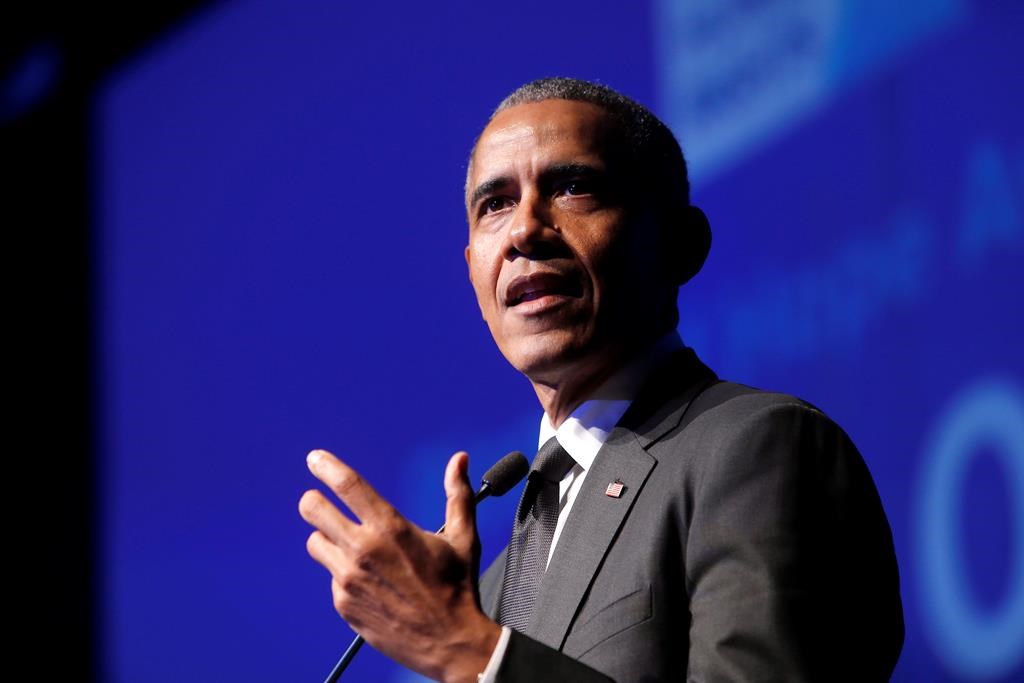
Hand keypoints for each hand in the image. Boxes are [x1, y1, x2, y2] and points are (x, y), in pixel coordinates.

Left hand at [299, 449, 501, 682]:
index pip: (347, 485)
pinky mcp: (343, 603)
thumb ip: (457, 494)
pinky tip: (367, 579)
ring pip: (316, 543)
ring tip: (349, 544)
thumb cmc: (457, 588)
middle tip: (318, 500)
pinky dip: (342, 572)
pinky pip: (331, 575)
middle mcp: (363, 551)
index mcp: (391, 529)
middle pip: (313, 510)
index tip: (315, 459)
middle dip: (313, 500)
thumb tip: (459, 460)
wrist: (449, 642)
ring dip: (326, 538)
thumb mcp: (462, 538)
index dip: (326, 467)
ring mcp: (348, 579)